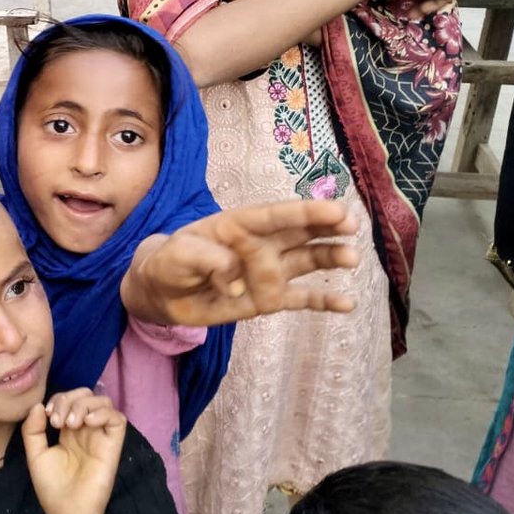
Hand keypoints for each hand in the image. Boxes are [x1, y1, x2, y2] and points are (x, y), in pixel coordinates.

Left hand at [23, 390, 124, 513]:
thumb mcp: (35, 455)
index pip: (69, 399)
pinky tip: (87, 423)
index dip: (58, 399)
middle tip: (58, 421)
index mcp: (68, 431)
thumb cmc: (52, 487)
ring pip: (103, 402)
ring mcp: (100, 437)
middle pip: (87, 395)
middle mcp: (85, 430)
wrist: (67, 513)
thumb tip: (38, 405)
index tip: (47, 416)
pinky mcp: (113, 446)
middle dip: (70, 398)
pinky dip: (103, 413)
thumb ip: (33, 430)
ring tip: (71, 423)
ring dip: (84, 404)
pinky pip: (118, 420)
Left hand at [127, 200, 359, 325]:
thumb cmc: (170, 262)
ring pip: (306, 261)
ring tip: (351, 258)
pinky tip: (347, 303)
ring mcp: (267, 271)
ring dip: (330, 257)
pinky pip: (300, 299)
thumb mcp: (179, 255)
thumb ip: (207, 259)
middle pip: (299, 232)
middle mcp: (260, 244)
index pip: (275, 216)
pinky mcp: (268, 299)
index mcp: (239, 225)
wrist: (162, 292)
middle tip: (351, 226)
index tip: (334, 210)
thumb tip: (234, 281)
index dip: (305, 212)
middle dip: (326, 227)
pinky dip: (323, 301)